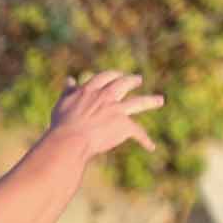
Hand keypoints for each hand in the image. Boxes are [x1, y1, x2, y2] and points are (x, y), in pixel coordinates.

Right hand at [45, 72, 164, 159]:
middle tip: (138, 80)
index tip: (117, 75)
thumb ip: (68, 91)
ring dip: (150, 101)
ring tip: (160, 100)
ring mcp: (117, 110)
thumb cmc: (63, 124)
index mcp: (91, 90)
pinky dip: (145, 140)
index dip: (112, 75)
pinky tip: (151, 147)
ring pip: (139, 103)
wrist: (71, 139)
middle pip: (123, 84)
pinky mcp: (124, 125)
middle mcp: (106, 97)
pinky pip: (138, 132)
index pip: (105, 77)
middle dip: (132, 81)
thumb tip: (69, 79)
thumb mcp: (63, 103)